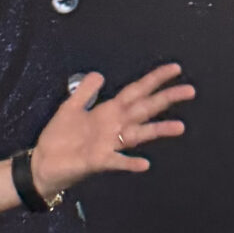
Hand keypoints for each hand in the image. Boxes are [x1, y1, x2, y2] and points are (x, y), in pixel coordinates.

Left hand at [30, 63, 191, 199]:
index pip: (136, 92)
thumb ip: (85, 91)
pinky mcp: (98, 160)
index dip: (154, 80)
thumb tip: (100, 74)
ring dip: (158, 130)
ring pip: (138, 134)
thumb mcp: (70, 107)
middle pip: (144, 109)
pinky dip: (129, 162)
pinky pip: (117, 161)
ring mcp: (109, 144)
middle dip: (166, 99)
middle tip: (190, 91)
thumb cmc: (59, 137)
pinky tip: (144, 163)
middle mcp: (114, 126)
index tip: (175, 69)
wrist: (43, 163)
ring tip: (179, 126)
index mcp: (109, 111)